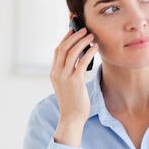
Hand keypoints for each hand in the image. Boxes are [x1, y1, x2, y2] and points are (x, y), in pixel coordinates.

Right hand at [50, 27, 97, 146]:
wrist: (72, 118)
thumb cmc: (73, 103)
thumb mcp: (68, 86)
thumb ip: (70, 73)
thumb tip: (80, 60)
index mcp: (54, 73)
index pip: (58, 50)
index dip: (65, 38)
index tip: (73, 29)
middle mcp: (57, 73)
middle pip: (63, 48)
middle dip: (74, 36)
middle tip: (84, 29)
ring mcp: (65, 77)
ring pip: (72, 52)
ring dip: (82, 42)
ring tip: (91, 36)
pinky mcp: (75, 81)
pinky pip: (82, 62)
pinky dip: (88, 53)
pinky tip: (95, 48)